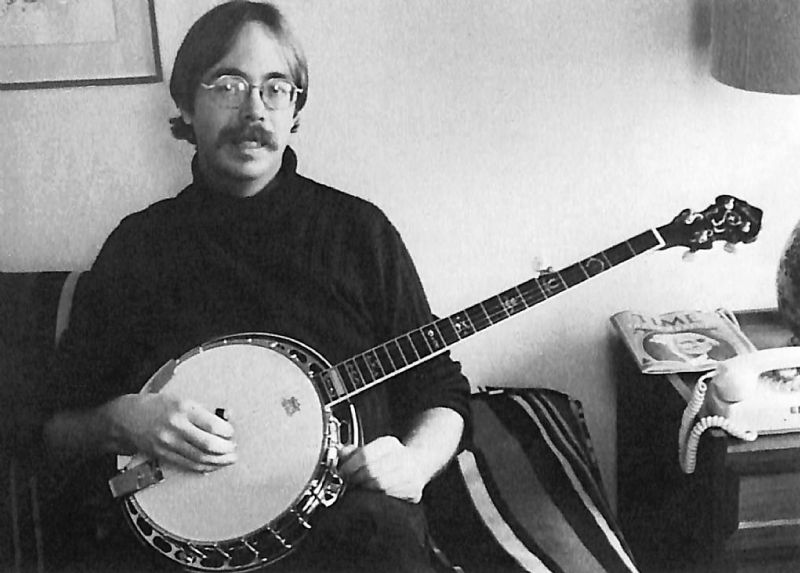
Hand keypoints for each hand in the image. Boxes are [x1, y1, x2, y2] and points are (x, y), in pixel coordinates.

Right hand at [109, 393, 236, 472]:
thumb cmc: (156, 406)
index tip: (231, 432)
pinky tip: (213, 465)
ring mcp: (169, 442)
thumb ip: (201, 411)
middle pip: (208, 444)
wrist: (126, 418)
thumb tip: (225, 418)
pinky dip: (204, 467)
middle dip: (226, 449)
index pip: (212, 424)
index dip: (227, 431)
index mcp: (183, 408)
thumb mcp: (180, 399)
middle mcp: (176, 426)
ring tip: (228, 459)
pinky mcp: (164, 455)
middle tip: (234, 448)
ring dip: (218, 461)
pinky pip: (188, 464)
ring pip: (200, 457)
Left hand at [337, 436, 426, 502]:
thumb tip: (340, 453)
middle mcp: (403, 457)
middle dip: (356, 479)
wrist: (417, 464)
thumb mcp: (372, 449)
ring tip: (360, 488)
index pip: (366, 455)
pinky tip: (373, 495)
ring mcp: (410, 475)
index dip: (350, 466)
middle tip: (350, 482)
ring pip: (381, 486)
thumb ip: (354, 452)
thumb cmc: (389, 458)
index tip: (343, 472)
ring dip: (366, 490)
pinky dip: (378, 497)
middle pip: (372, 471)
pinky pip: (390, 498)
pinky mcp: (414, 492)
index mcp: (390, 444)